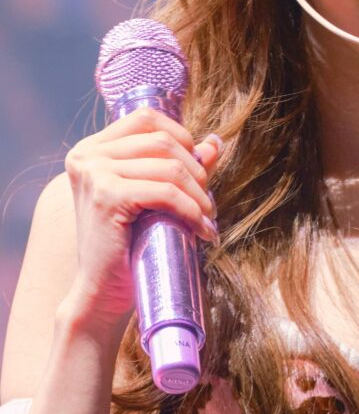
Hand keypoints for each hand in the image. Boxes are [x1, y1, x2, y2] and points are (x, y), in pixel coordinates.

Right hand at [62, 107, 221, 329]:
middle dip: (196, 171)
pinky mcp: (106, 196)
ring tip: (208, 218)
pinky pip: (165, 192)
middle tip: (206, 202)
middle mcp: (87, 155)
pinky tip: (203, 231)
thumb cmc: (129, 246)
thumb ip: (180, 165)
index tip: (197, 170)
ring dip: (199, 195)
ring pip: (169, 167)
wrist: (103, 294)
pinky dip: (192, 210)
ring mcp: (94, 173)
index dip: (181, 137)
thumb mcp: (154, 197)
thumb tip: (215, 141)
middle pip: (163, 141)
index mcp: (92, 149)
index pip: (146, 118)